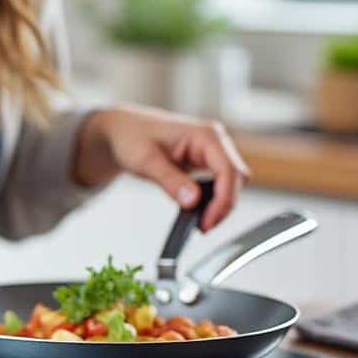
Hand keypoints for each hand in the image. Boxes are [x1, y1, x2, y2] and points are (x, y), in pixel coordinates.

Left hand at [73, 104, 249, 230]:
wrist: (122, 130)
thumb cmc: (131, 137)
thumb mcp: (146, 161)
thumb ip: (170, 181)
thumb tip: (192, 201)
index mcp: (205, 135)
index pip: (229, 170)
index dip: (223, 200)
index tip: (207, 222)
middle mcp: (213, 140)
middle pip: (236, 178)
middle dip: (224, 205)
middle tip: (203, 228)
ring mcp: (211, 150)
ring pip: (231, 181)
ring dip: (220, 203)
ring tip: (200, 223)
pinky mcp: (205, 160)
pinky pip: (219, 182)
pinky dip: (213, 198)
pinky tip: (197, 210)